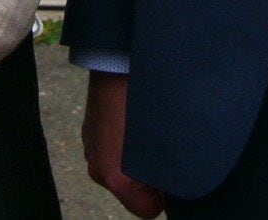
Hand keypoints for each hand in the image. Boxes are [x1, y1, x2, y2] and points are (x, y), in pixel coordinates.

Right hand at [84, 72, 166, 217]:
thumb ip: (169, 173)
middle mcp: (97, 168)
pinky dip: (125, 142)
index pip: (148, 210)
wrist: (118, 62)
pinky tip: (137, 120)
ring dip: (137, 156)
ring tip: (152, 130)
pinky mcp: (89, 132)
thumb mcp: (166, 143)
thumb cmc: (148, 100)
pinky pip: (112, 148)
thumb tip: (177, 182)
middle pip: (133, 189)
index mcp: (115, 177)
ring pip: (122, 168)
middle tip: (165, 148)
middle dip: (150, 175)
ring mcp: (91, 149)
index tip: (175, 174)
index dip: (165, 196)